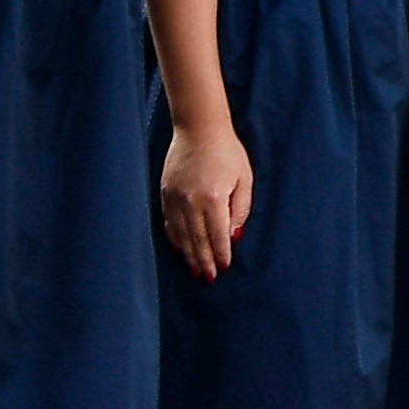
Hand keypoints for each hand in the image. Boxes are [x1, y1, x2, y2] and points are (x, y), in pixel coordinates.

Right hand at [158, 115, 252, 279]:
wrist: (198, 130)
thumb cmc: (227, 152)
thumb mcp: (244, 179)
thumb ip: (240, 209)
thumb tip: (234, 236)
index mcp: (213, 198)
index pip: (217, 235)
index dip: (220, 254)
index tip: (223, 268)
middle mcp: (191, 202)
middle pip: (197, 240)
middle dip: (204, 261)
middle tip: (208, 278)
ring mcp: (174, 199)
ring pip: (181, 235)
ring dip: (188, 255)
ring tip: (195, 270)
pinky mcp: (165, 195)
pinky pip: (169, 224)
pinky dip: (175, 239)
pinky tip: (180, 250)